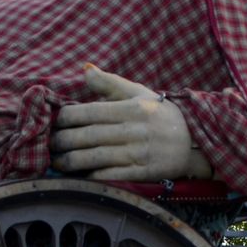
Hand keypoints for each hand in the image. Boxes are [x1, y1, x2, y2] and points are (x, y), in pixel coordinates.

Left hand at [51, 65, 213, 180]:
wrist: (196, 142)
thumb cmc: (161, 115)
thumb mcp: (140, 93)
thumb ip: (110, 83)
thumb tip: (84, 69)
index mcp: (132, 108)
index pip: (90, 111)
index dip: (67, 118)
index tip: (54, 122)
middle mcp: (135, 130)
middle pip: (90, 136)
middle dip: (64, 141)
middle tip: (49, 145)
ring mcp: (140, 153)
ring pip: (97, 157)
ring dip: (72, 162)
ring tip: (56, 163)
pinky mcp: (144, 173)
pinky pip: (113, 176)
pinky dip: (93, 177)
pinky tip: (79, 176)